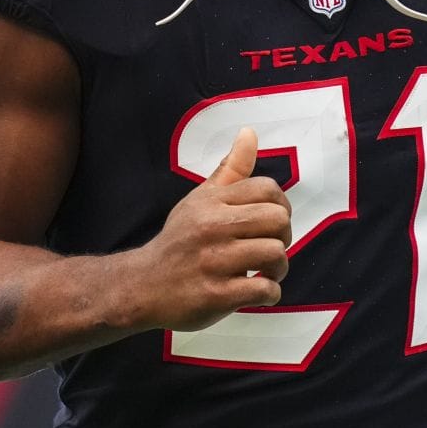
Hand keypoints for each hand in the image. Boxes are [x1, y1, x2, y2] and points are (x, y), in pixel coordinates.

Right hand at [136, 126, 292, 332]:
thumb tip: (249, 133)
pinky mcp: (216, 294)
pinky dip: (269, 293)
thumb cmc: (180, 240)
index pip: (267, 189)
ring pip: (275, 253)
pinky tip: (257, 292)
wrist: (142, 285)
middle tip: (269, 248)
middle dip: (284, 236)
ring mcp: (214, 261)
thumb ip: (230, 169)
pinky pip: (264, 289)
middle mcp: (211, 227)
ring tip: (264, 272)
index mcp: (211, 201)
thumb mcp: (199, 199)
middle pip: (277, 220)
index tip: (270, 224)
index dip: (280, 206)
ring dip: (279, 268)